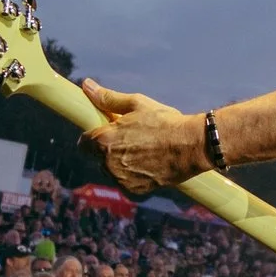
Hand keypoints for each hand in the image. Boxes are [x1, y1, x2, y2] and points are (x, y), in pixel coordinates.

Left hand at [79, 79, 204, 195]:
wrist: (192, 146)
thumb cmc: (165, 122)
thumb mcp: (136, 104)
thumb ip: (108, 98)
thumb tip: (88, 86)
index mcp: (104, 141)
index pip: (83, 143)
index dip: (93, 137)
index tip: (104, 132)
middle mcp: (108, 164)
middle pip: (98, 157)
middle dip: (108, 149)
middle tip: (129, 139)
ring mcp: (120, 179)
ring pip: (111, 171)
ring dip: (119, 163)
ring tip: (141, 150)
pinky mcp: (134, 190)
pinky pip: (125, 181)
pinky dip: (132, 175)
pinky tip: (147, 163)